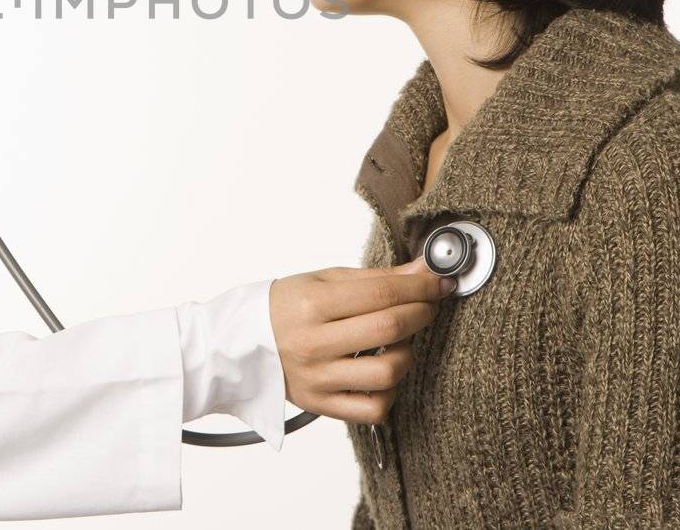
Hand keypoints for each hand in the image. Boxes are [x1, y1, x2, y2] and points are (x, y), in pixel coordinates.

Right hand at [268, 256, 453, 425]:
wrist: (241, 342)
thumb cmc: (286, 306)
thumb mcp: (324, 280)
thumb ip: (376, 278)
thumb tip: (423, 271)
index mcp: (312, 304)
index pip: (381, 293)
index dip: (419, 287)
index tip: (437, 282)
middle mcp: (313, 343)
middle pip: (388, 329)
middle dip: (421, 313)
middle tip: (426, 306)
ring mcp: (317, 378)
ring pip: (387, 372)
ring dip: (408, 353)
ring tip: (400, 341)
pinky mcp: (321, 405)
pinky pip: (373, 409)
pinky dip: (390, 392)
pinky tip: (384, 374)